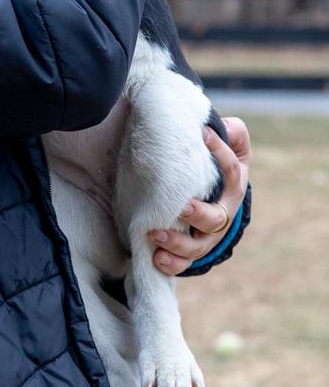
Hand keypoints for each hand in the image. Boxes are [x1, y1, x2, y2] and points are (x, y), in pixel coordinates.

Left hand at [148, 117, 250, 275]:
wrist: (202, 191)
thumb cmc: (208, 161)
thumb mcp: (220, 141)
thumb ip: (224, 129)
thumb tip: (210, 122)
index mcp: (231, 184)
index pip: (232, 170)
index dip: (221, 152)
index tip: (202, 133)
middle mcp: (221, 212)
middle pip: (216, 218)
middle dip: (199, 214)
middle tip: (182, 206)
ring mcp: (206, 234)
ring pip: (199, 246)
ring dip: (179, 243)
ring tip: (155, 235)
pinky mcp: (188, 247)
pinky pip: (184, 262)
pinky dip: (172, 264)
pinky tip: (155, 258)